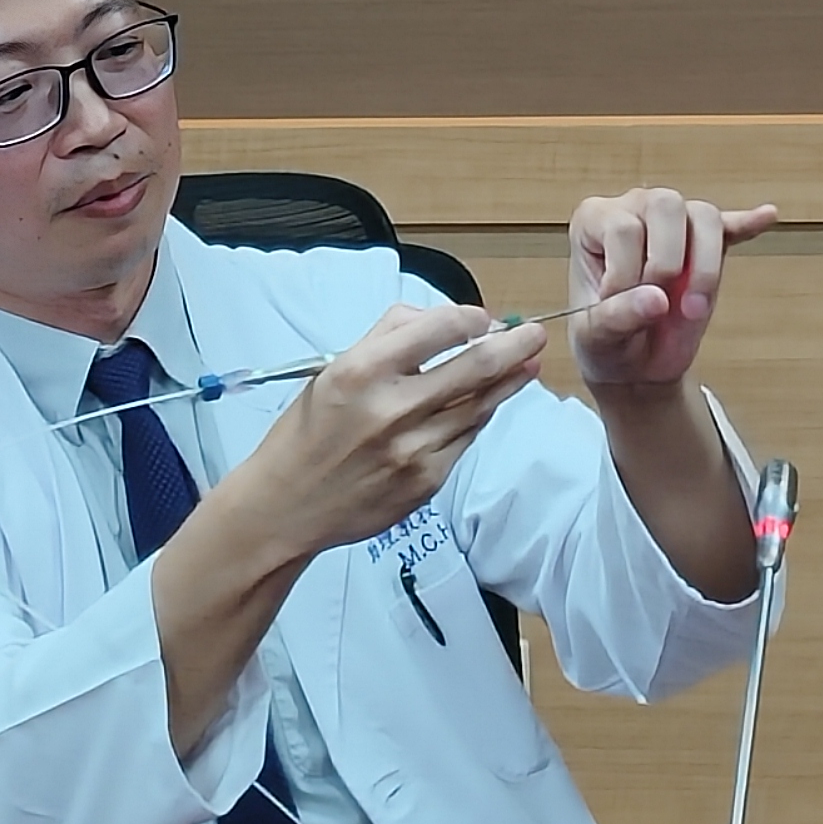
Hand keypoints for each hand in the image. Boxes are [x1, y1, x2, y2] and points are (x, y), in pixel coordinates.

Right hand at [224, 300, 552, 566]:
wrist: (287, 506)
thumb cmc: (308, 432)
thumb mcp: (333, 369)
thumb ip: (388, 337)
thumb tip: (442, 320)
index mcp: (362, 371)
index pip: (436, 329)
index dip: (469, 318)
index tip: (483, 318)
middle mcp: (391, 409)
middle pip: (474, 367)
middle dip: (513, 346)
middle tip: (535, 334)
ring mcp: (414, 449)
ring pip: (479, 406)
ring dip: (508, 382)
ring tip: (527, 364)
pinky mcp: (426, 481)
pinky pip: (465, 439)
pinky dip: (479, 417)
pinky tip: (486, 404)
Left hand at [570, 188, 776, 398]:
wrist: (634, 366)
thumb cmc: (604, 343)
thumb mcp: (596, 339)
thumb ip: (618, 317)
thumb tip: (658, 299)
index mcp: (595, 221)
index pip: (623, 227)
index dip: (627, 274)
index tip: (619, 309)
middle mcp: (633, 209)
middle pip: (666, 204)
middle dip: (668, 261)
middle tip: (660, 305)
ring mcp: (673, 225)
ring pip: (703, 215)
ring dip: (705, 266)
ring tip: (693, 308)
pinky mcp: (707, 247)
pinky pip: (731, 226)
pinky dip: (747, 223)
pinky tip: (767, 215)